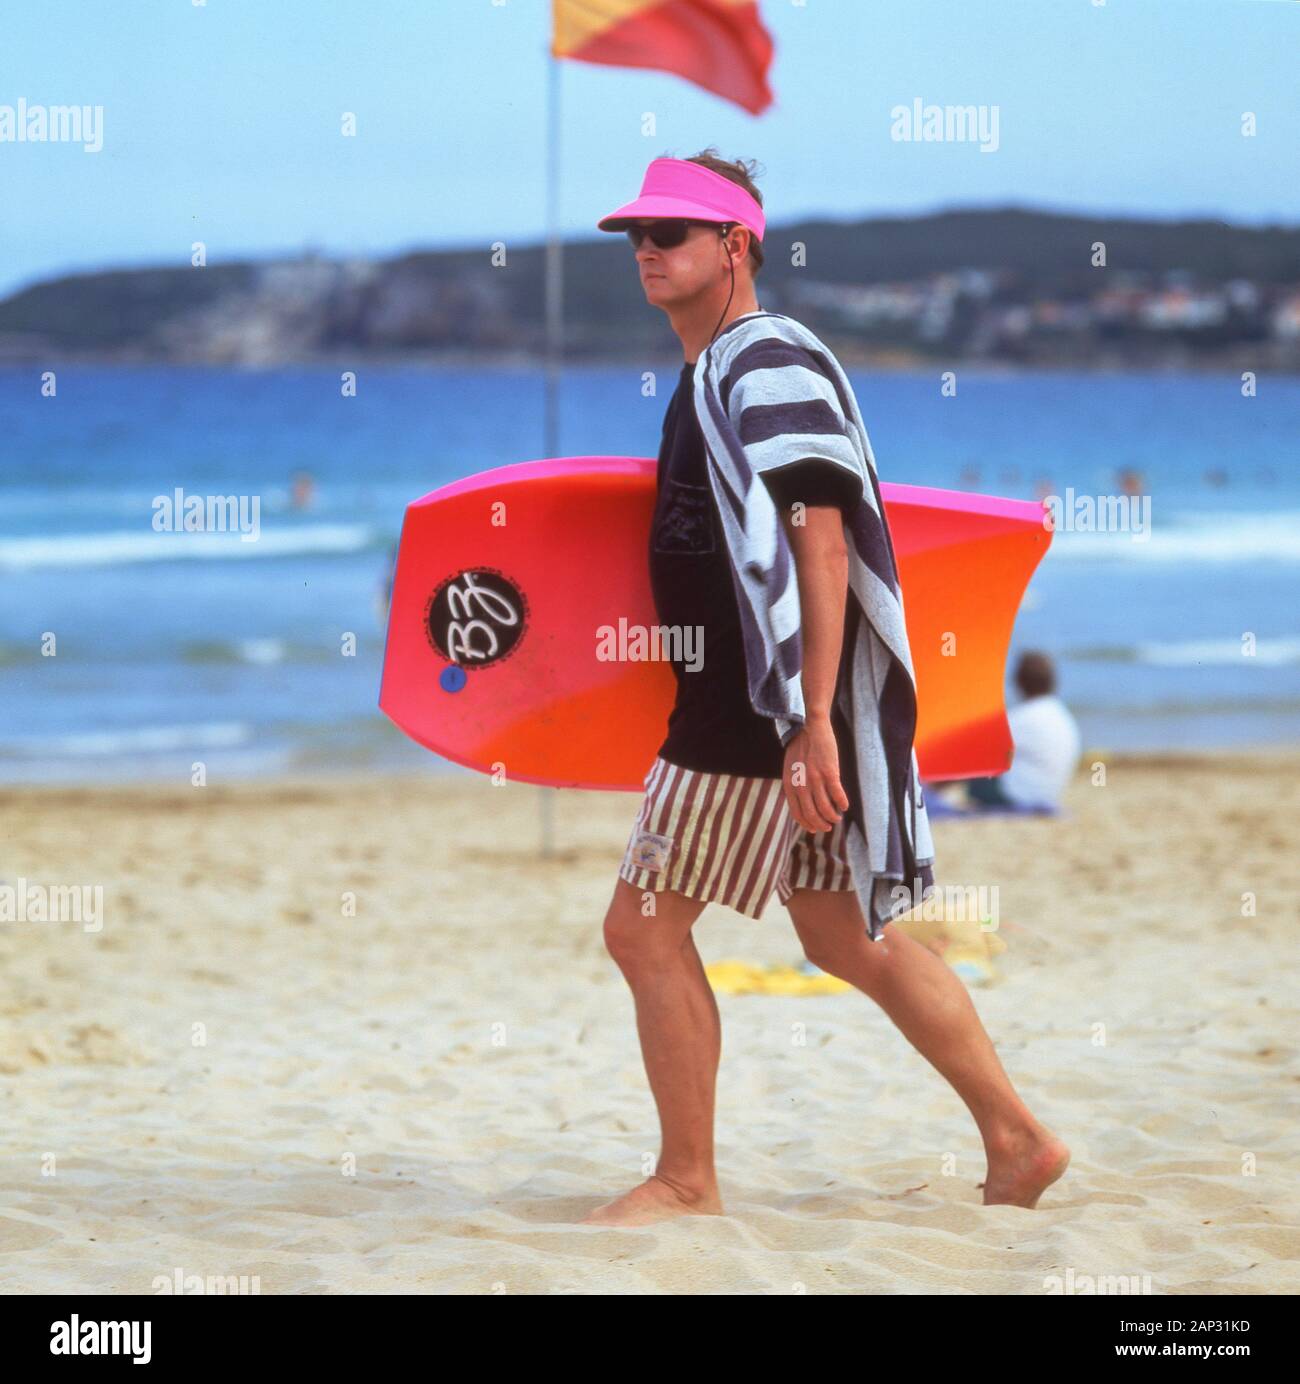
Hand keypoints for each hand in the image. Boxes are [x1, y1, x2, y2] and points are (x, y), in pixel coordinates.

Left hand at [781, 714, 848, 832]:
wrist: (810, 728)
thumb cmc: (801, 747)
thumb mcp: (790, 769)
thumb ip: (794, 785)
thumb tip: (802, 802)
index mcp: (789, 785)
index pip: (797, 813)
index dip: (807, 824)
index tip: (815, 829)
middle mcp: (800, 785)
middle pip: (812, 814)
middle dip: (821, 825)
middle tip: (828, 827)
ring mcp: (815, 779)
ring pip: (825, 808)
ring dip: (832, 817)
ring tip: (837, 818)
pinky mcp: (829, 772)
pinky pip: (837, 795)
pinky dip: (842, 803)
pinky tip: (845, 806)